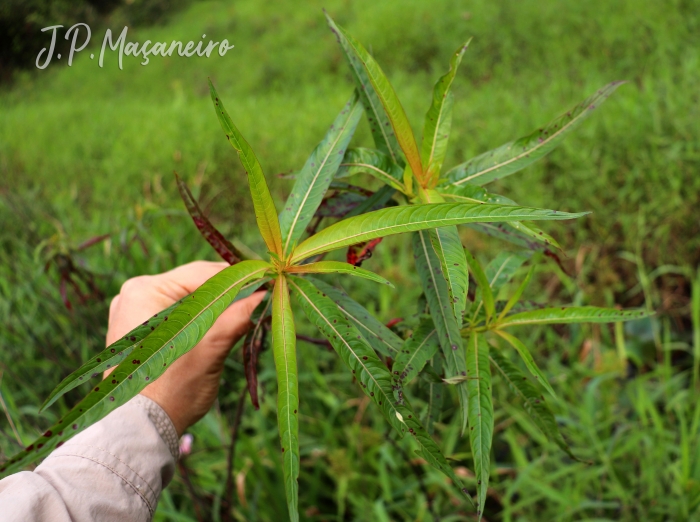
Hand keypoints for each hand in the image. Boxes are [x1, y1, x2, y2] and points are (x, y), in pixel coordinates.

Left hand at [104, 261, 264, 435]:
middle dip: (230, 295)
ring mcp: (136, 312)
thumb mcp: (211, 348)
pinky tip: (223, 331)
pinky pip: (181, 315)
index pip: (204, 272)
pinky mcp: (142, 331)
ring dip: (219, 309)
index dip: (240, 278)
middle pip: (197, 285)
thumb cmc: (170, 389)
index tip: (269, 283)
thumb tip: (267, 294)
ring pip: (191, 300)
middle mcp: (135, 293)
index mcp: (144, 289)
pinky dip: (204, 321)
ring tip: (247, 317)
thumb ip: (238, 315)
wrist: (138, 431)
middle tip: (262, 302)